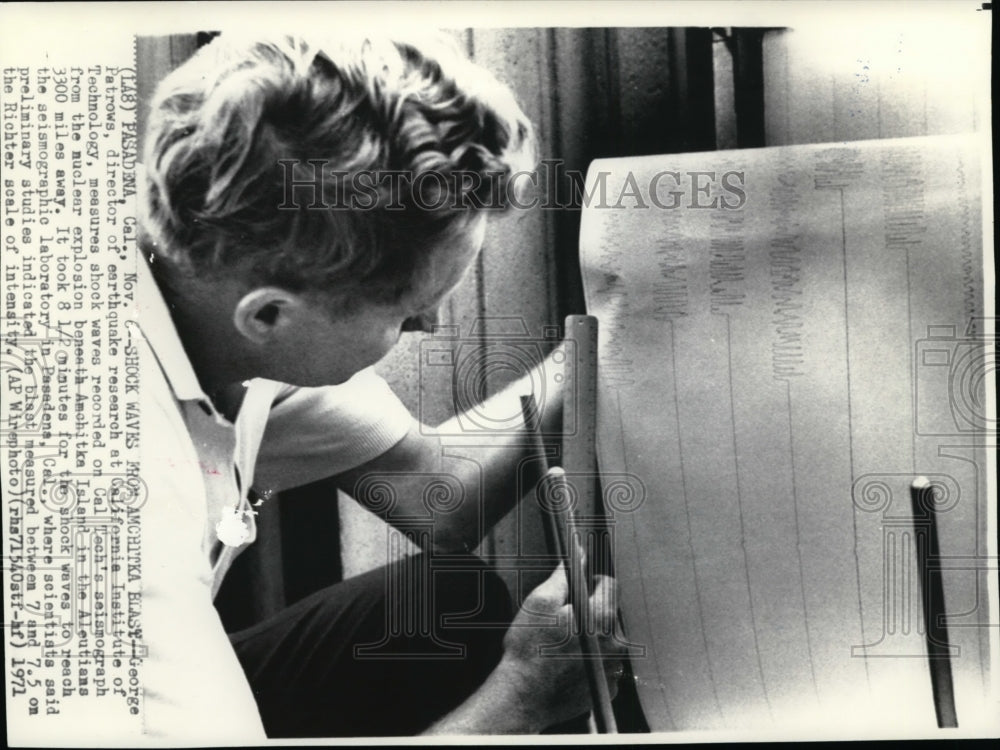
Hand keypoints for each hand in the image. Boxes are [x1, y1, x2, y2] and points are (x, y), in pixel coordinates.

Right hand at [498, 565, 624, 728]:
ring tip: (563, 646)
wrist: (522, 696)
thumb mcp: (540, 602)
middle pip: (609, 614)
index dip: (592, 581)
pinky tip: (568, 665)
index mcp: (600, 618)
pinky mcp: (607, 689)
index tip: (578, 589)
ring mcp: (612, 669)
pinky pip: (604, 666)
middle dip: (590, 613)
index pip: (610, 585)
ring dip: (591, 639)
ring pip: (607, 641)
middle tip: (563, 622)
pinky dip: (591, 663)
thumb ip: (564, 577)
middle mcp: (614, 644)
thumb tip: (577, 557)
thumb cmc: (528, 650)